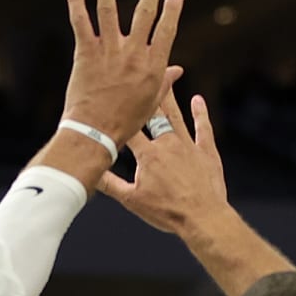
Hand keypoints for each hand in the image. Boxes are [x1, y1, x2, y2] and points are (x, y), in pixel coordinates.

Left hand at [61, 0, 183, 146]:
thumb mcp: (151, 102)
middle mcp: (133, 54)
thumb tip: (177, 69)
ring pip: (109, 10)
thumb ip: (164, 81)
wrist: (95, 132)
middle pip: (144, 14)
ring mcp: (109, 51)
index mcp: (153, 66)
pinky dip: (76, 1)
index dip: (172, 9)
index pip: (167, 30)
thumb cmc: (125, 121)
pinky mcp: (86, 53)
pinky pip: (81, 22)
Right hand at [99, 88, 226, 235]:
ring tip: (165, 78)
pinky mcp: (207, 151)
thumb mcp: (131, 200)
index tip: (110, 103)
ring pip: (176, 116)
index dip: (119, 116)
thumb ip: (109, 183)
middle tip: (139, 77)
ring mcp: (189, 146)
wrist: (203, 217)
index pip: (129, 129)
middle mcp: (167, 144)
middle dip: (144, 97)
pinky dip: (200, 113)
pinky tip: (197, 100)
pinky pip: (203, 128)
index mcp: (148, 155)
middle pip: (152, 115)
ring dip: (169, 97)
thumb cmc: (167, 212)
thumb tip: (88, 171)